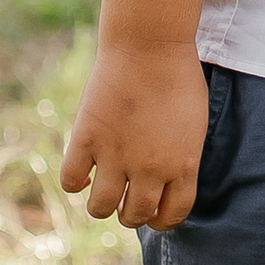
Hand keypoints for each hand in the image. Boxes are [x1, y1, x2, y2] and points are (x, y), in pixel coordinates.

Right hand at [62, 44, 210, 230]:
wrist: (150, 45)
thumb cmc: (178, 78)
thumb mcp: (194, 126)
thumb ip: (181, 160)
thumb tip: (166, 185)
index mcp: (182, 166)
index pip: (172, 216)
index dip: (161, 218)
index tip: (154, 209)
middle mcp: (150, 168)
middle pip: (134, 216)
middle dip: (130, 212)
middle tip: (126, 196)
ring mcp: (116, 155)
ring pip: (100, 208)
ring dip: (102, 203)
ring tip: (104, 185)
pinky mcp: (87, 139)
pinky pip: (70, 180)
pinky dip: (74, 181)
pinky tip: (83, 167)